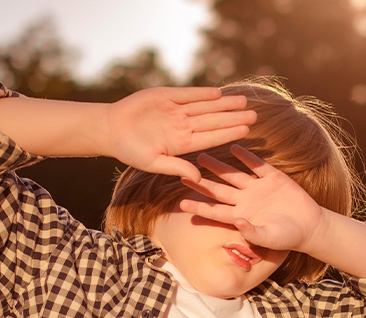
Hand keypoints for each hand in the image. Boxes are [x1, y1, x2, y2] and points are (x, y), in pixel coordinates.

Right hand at [102, 88, 256, 180]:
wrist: (110, 129)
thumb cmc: (130, 150)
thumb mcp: (153, 162)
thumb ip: (176, 167)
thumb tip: (197, 177)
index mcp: (182, 143)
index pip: (211, 138)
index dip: (229, 133)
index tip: (246, 130)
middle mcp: (182, 126)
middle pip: (213, 121)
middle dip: (233, 117)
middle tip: (254, 114)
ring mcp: (175, 110)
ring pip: (205, 106)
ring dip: (224, 103)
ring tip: (243, 100)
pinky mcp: (165, 96)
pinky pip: (188, 94)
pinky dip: (202, 93)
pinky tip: (218, 93)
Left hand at [178, 145, 330, 253]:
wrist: (309, 226)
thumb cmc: (287, 237)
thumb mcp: (270, 238)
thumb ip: (253, 232)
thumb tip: (237, 222)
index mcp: (241, 216)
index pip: (215, 211)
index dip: (199, 208)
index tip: (181, 204)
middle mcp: (245, 201)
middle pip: (218, 190)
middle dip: (201, 183)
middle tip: (182, 174)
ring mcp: (257, 188)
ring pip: (233, 175)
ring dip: (218, 166)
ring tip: (201, 156)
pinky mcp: (273, 177)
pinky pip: (257, 165)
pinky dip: (247, 156)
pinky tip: (235, 147)